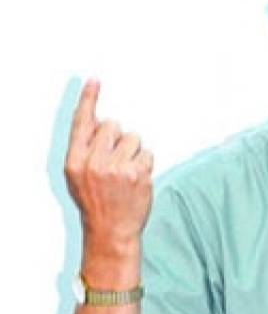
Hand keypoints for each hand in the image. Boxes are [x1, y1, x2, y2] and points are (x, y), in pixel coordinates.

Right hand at [64, 79, 153, 258]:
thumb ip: (86, 149)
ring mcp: (116, 168)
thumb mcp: (78, 177)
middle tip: (115, 163)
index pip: (82, 124)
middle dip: (117, 139)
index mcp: (75, 162)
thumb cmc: (97, 202)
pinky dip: (145, 164)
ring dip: (133, 152)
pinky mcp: (137, 174)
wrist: (111, 232)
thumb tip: (101, 122)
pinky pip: (147, 153)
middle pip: (113, 126)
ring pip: (133, 138)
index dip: (89, 100)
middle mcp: (93, 163)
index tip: (95, 81)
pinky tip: (137, 180)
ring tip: (126, 174)